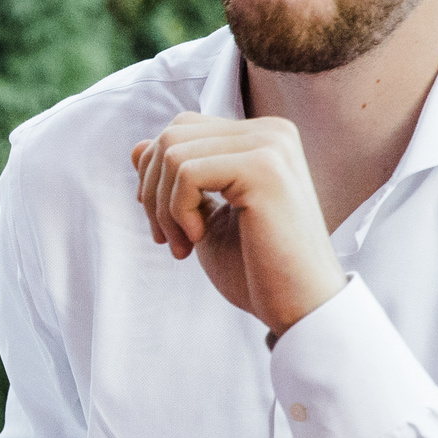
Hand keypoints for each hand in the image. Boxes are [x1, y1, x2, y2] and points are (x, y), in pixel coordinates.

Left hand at [130, 113, 344, 335]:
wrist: (300, 308)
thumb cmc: (257, 270)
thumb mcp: (203, 216)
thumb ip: (177, 179)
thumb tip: (137, 147)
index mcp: (262, 138)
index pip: (181, 130)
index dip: (156, 177)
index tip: (165, 226)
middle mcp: (271, 132)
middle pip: (172, 136)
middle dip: (153, 192)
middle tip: (168, 240)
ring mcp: (270, 146)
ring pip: (172, 152)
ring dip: (163, 207)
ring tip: (184, 245)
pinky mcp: (264, 168)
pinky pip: (187, 173)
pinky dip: (177, 211)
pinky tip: (198, 238)